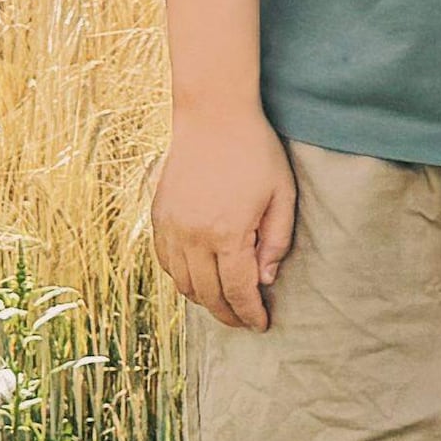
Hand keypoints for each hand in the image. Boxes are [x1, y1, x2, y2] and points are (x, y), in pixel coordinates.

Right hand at [154, 109, 296, 331]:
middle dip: (228, 313)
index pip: (237, 290)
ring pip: (182, 283)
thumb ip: (276, 241)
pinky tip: (199, 276)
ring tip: (224, 301)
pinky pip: (166, 262)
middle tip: (244, 320)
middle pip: (207, 294)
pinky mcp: (158, 216)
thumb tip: (264, 280)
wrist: (213, 115)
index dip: (250, 313)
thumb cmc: (254, 152)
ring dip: (204, 299)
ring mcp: (171, 227)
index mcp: (227, 233)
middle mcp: (193, 236)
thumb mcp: (282, 194)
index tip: (261, 325)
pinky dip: (182, 277)